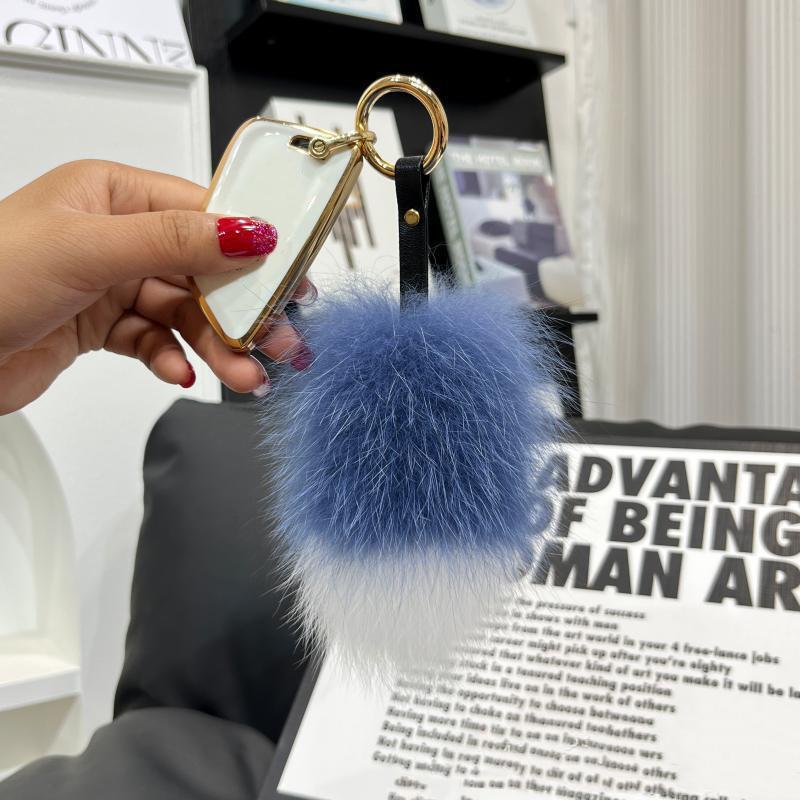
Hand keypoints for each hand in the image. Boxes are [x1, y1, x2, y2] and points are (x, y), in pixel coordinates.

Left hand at [0, 160, 314, 414]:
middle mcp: (117, 235)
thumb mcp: (87, 250)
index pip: (204, 214)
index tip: (289, 279)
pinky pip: (157, 340)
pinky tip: (179, 373)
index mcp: (114, 194)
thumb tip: (247, 231)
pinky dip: (173, 359)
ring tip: (241, 373)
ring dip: (216, 344)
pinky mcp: (103, 325)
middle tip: (278, 341)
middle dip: (241, 311)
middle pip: (203, 270)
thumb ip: (174, 241)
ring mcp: (110, 282)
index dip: (252, 249)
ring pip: (185, 312)